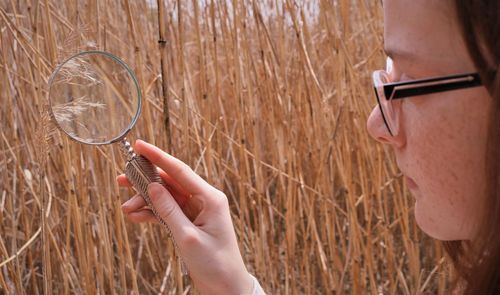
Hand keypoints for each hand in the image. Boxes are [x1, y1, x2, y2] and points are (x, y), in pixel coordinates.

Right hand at [117, 140, 253, 294]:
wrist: (226, 287)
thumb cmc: (214, 263)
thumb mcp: (188, 237)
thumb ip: (169, 210)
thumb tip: (152, 186)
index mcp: (210, 198)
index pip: (180, 171)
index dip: (158, 157)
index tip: (139, 145)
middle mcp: (204, 200)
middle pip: (170, 182)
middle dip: (146, 181)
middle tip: (122, 179)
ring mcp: (196, 211)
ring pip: (166, 197)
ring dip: (145, 201)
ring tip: (126, 209)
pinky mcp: (189, 223)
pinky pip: (167, 211)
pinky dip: (152, 213)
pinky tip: (136, 216)